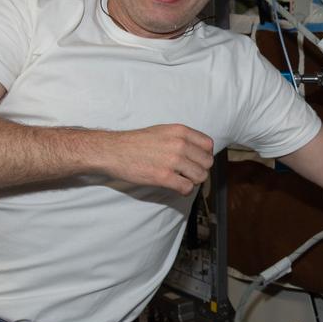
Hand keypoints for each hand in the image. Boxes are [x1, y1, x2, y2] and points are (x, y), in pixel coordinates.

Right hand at [99, 124, 214, 194]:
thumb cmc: (136, 142)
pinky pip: (187, 187)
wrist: (114, 151)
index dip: (204, 155)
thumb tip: (197, 151)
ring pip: (200, 176)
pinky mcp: (164, 176)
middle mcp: (179, 144)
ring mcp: (172, 160)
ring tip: (183, 180)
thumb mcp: (163, 131)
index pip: (209, 145)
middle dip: (200, 169)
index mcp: (180, 131)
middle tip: (189, 173)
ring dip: (194, 181)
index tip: (197, 161)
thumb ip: (181, 138)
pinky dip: (185, 190)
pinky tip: (178, 188)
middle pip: (207, 162)